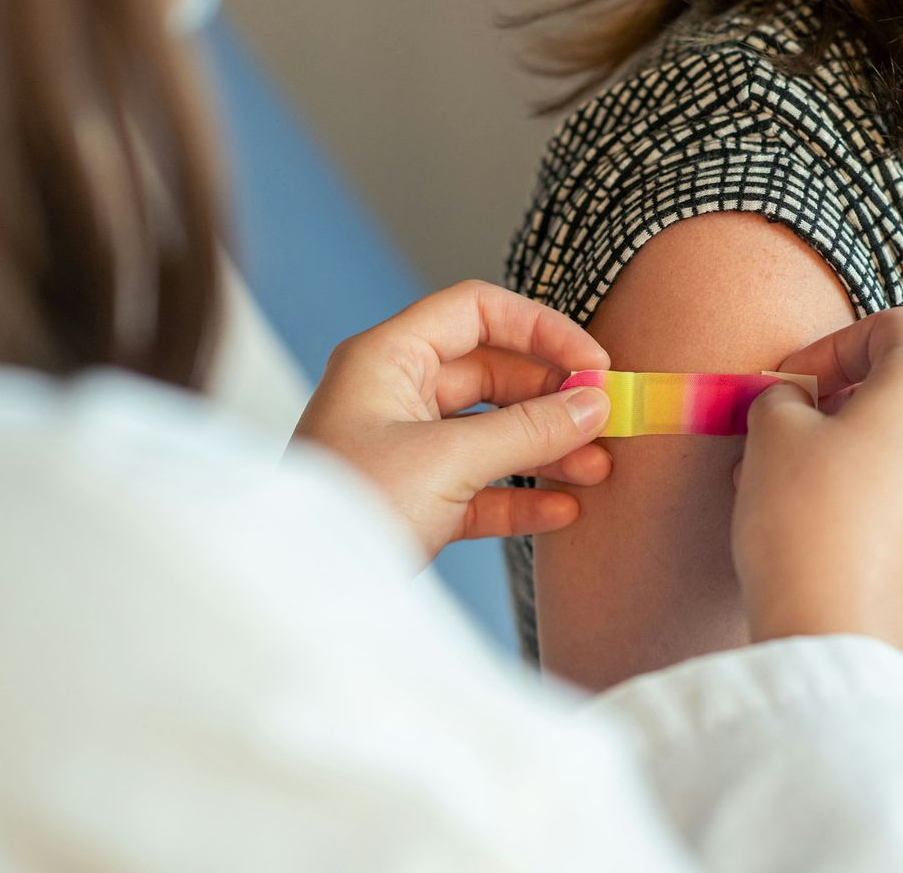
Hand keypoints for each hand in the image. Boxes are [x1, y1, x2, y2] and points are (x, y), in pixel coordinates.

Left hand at [293, 281, 612, 559]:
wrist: (295, 591)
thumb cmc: (349, 509)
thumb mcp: (447, 461)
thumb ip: (527, 430)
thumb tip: (593, 403)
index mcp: (387, 359)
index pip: (476, 312)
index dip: (540, 329)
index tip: (593, 364)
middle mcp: (395, 394)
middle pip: (493, 373)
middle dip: (553, 397)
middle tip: (608, 420)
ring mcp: (405, 448)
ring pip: (492, 432)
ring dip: (548, 448)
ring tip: (599, 468)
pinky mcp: (415, 501)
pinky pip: (481, 486)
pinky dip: (522, 495)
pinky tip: (564, 509)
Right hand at [731, 308, 902, 674]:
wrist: (842, 642)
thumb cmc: (806, 524)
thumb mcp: (771, 435)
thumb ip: (783, 398)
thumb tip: (792, 404)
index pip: (893, 326)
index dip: (831, 344)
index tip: (788, 383)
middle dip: (847, 399)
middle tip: (790, 431)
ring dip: (861, 450)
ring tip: (796, 488)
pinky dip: (884, 498)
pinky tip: (829, 532)